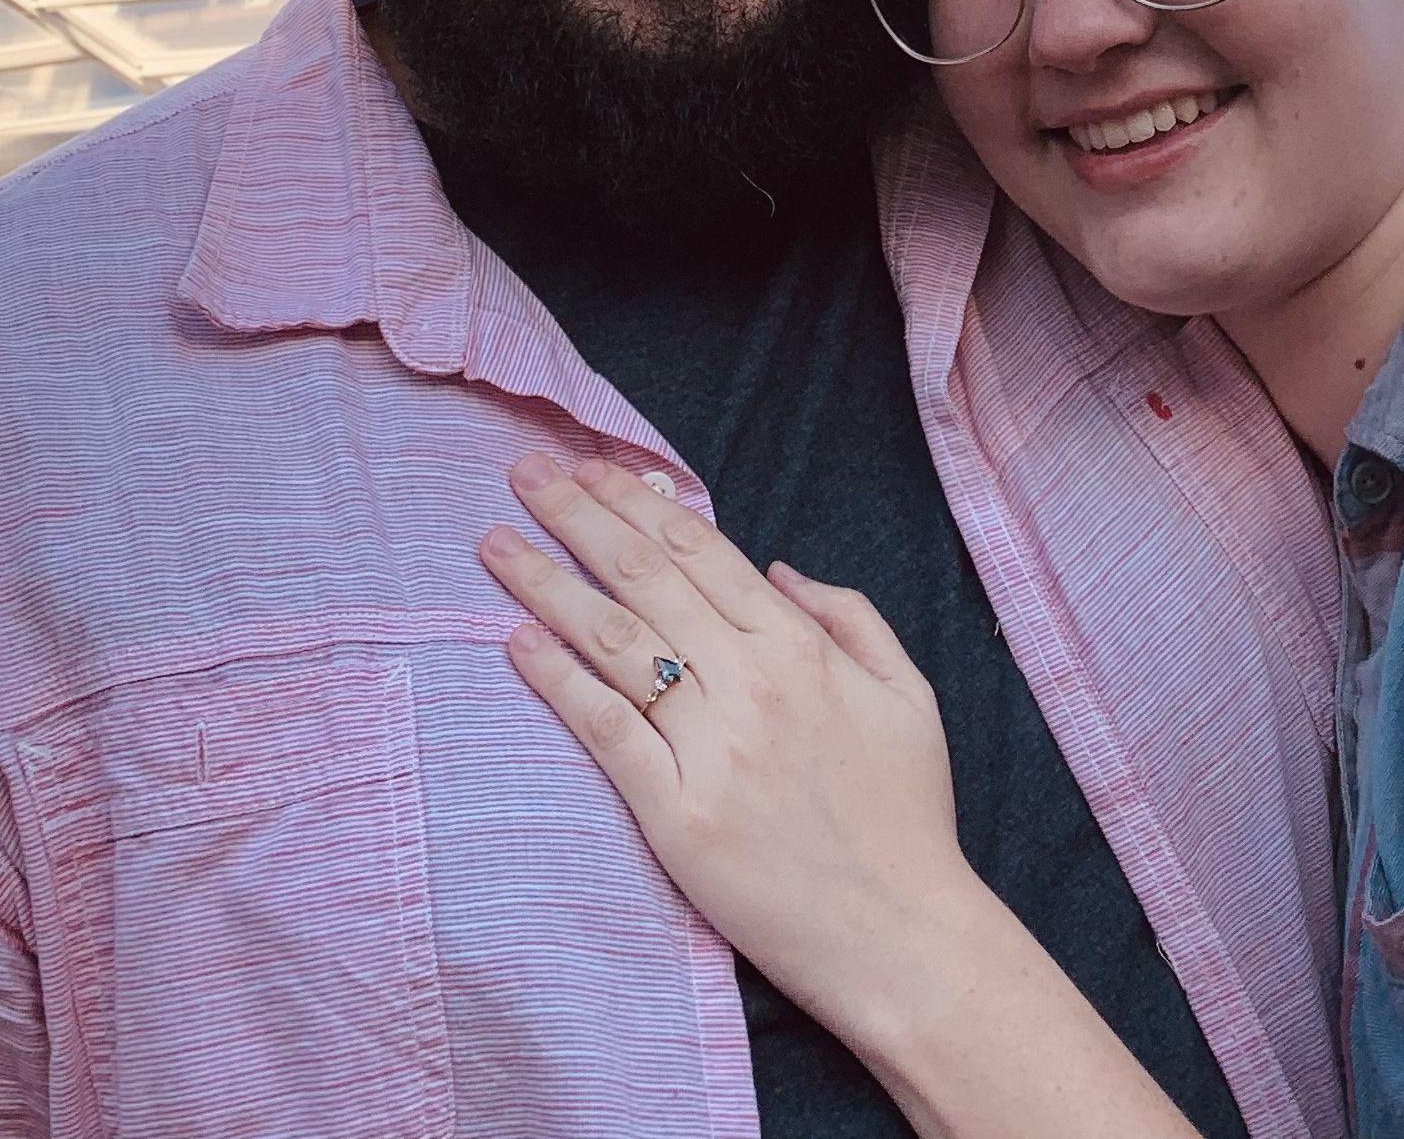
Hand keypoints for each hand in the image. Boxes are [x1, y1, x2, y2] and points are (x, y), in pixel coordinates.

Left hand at [481, 452, 983, 1047]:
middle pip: (645, 579)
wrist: (903, 936)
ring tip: (496, 544)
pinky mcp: (676, 817)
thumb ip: (850, 614)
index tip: (592, 468)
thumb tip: (776, 567)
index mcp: (801, 647)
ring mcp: (709, 750)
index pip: (701, 552)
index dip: (639, 503)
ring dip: (548, 585)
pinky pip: (606, 733)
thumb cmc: (908, 816)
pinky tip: (517, 641)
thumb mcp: (908, 693)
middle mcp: (750, 684)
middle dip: (578, 517)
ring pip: (615, 644)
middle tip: (525, 473)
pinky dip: (558, 681)